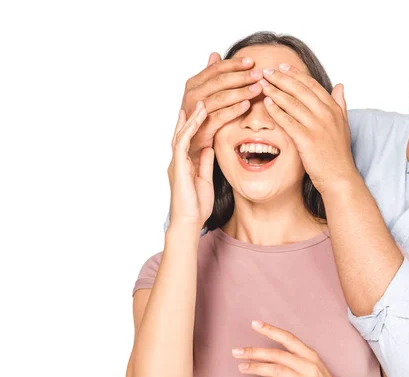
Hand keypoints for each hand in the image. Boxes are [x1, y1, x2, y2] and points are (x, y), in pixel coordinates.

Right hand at [167, 101, 213, 225]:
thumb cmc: (197, 206)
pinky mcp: (178, 166)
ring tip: (202, 102)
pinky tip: (196, 118)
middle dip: (191, 116)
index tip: (203, 109)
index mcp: (185, 163)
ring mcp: (177, 162)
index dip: (195, 124)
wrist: (189, 221)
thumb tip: (208, 148)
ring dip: (192, 117)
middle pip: (183, 132)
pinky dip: (189, 128)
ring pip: (182, 133)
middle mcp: (178, 160)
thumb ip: (206, 163)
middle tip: (201, 98)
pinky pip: (182, 142)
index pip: (190, 139)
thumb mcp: (205, 179)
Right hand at [181, 53, 263, 159]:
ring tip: (258, 88)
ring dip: (241, 91)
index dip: (234, 64)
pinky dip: (234, 110)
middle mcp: (192, 95)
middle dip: (241, 76)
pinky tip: (247, 105)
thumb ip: (209, 75)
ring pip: (221, 97)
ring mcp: (196, 112)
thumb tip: (215, 54)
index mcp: (193, 84)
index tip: (251, 61)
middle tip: (259, 74)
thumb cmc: (200, 118)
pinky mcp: (203, 128)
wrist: (191, 145)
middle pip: (220, 81)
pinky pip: (221, 116)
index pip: (216, 69)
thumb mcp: (204, 94)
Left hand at [232, 321, 346, 376]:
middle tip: (237, 351)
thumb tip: (269, 350)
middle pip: (277, 355)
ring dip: (256, 368)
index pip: (288, 338)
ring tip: (242, 366)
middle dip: (255, 352)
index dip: (270, 330)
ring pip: (275, 370)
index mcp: (310, 354)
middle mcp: (307, 366)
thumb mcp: (313, 363)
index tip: (254, 324)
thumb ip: (295, 355)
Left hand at [259, 64, 357, 195]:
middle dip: (281, 78)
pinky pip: (288, 121)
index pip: (312, 84)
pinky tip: (266, 104)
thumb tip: (340, 86)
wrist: (340, 177)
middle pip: (300, 89)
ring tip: (262, 84)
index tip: (282, 67)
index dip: (295, 74)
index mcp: (334, 109)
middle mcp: (326, 114)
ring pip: (292, 103)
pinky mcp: (307, 139)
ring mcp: (317, 126)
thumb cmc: (338, 154)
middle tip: (266, 71)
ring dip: (275, 91)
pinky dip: (276, 111)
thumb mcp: (343, 125)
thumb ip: (340, 104)